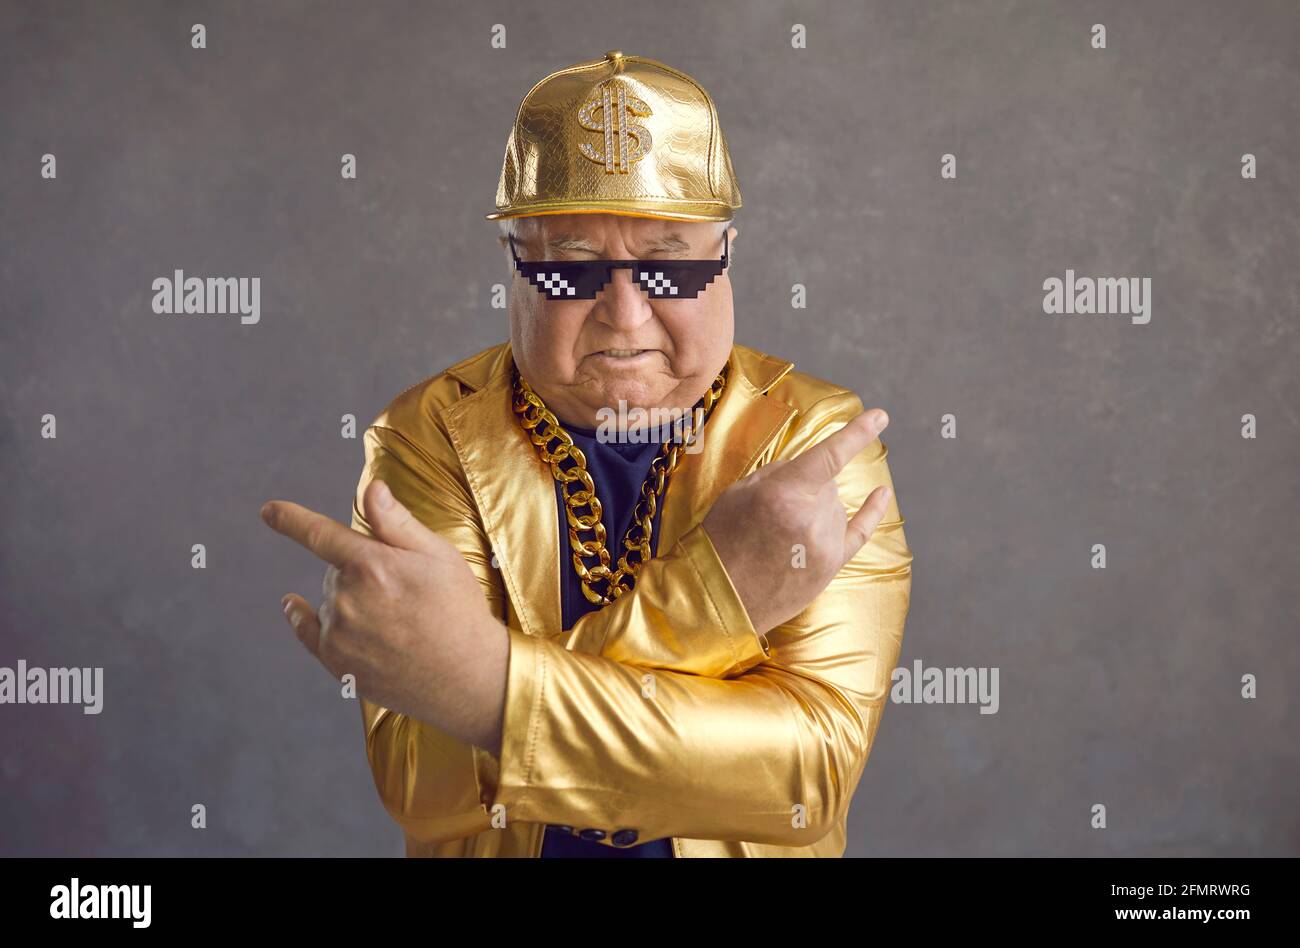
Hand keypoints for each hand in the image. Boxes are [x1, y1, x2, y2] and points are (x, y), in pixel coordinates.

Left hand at [260, 479, 508, 754]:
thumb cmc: (458, 610)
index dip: (291, 520)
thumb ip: (398, 523)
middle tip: (401, 590)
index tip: (269, 511)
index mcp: (372, 565)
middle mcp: (348, 598)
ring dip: (348, 598)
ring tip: (393, 618)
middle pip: (335, 570)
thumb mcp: (439, 557)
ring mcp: (339, 633)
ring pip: (329, 600)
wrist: (467, 677)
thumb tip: (372, 488)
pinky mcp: (336, 662)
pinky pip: (307, 630)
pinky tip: (293, 606)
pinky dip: (301, 616)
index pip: (320, 534)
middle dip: (358, 570)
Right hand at [701, 407, 892, 635]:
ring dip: (814, 510)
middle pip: (825, 484)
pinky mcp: (832, 565)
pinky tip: (881, 494)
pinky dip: (871, 512)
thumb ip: (778, 473)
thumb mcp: (738, 493)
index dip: (857, 433)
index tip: (880, 417)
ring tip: (780, 536)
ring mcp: (825, 544)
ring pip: (834, 506)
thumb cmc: (723, 540)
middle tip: (770, 513)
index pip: (831, 455)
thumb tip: (809, 464)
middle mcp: (811, 517)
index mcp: (784, 493)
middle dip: (804, 489)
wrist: (721, 597)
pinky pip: (860, 532)